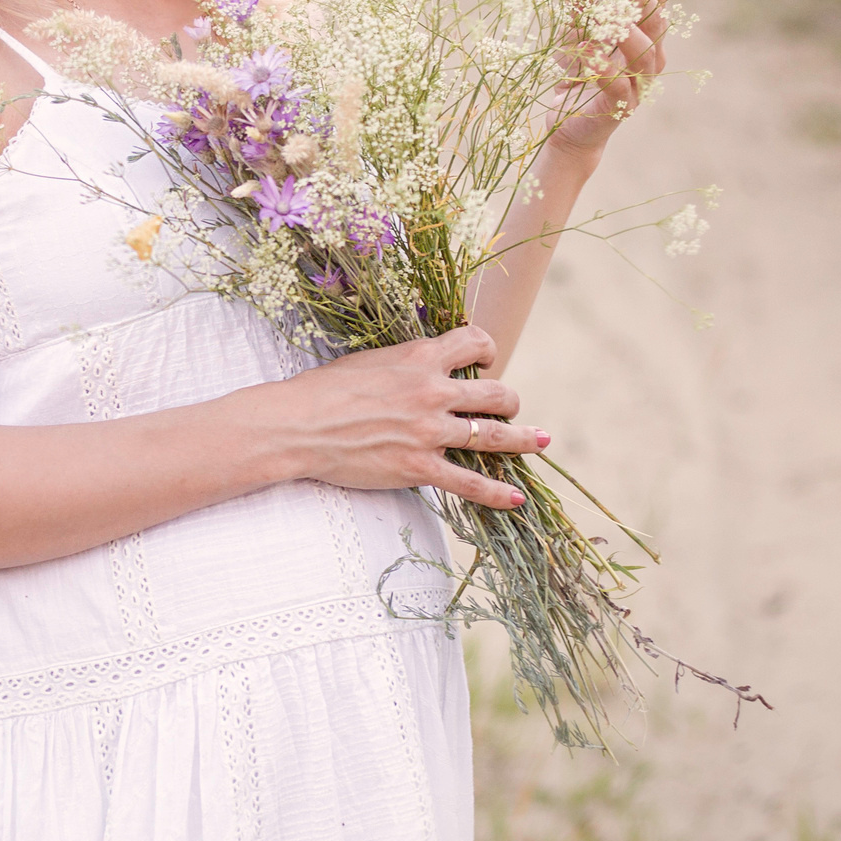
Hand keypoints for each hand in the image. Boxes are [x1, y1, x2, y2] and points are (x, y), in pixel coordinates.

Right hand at [250, 325, 543, 510]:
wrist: (299, 424)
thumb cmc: (324, 390)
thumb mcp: (371, 361)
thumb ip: (404, 364)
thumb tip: (420, 369)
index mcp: (421, 357)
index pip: (475, 341)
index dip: (487, 350)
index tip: (487, 360)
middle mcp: (434, 391)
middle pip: (496, 393)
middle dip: (508, 400)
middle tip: (509, 407)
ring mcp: (430, 431)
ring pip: (494, 435)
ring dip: (522, 439)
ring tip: (540, 441)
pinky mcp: (420, 467)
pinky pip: (470, 483)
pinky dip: (497, 493)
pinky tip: (516, 499)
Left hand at [549, 0, 670, 155]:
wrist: (567, 121)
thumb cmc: (577, 69)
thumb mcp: (574, 25)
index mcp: (645, 28)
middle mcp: (651, 51)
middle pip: (655, 14)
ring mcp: (641, 80)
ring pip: (645, 49)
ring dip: (624, 26)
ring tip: (603, 8)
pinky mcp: (623, 106)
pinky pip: (619, 84)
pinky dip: (603, 67)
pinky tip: (587, 51)